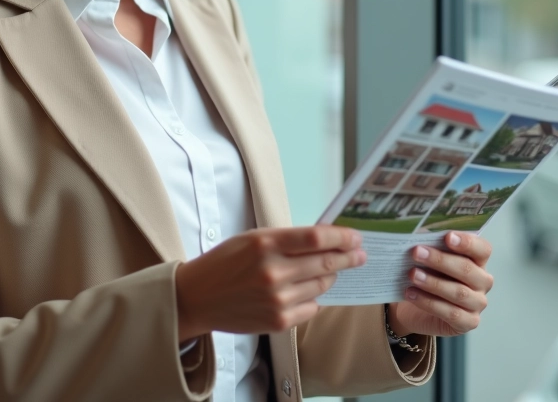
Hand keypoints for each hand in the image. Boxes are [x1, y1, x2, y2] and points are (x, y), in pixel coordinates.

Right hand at [174, 226, 366, 342]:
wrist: (198, 297)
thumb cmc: (225, 263)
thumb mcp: (253, 239)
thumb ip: (287, 239)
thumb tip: (325, 238)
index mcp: (265, 244)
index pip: (316, 238)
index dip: (341, 236)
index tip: (355, 236)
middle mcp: (273, 272)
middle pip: (325, 263)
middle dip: (348, 257)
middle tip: (360, 254)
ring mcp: (277, 299)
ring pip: (321, 286)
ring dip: (331, 277)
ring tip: (333, 271)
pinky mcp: (278, 321)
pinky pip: (311, 307)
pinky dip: (314, 298)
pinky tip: (309, 291)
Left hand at [387, 231, 492, 338]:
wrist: (414, 305)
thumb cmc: (426, 273)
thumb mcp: (428, 256)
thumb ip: (430, 244)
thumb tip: (419, 233)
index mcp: (478, 260)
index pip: (483, 249)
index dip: (467, 242)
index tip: (447, 236)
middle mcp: (482, 282)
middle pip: (467, 269)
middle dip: (440, 260)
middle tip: (416, 252)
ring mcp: (478, 304)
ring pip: (459, 293)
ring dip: (433, 283)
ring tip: (412, 274)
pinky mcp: (468, 323)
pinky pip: (451, 313)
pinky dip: (429, 303)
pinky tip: (412, 294)